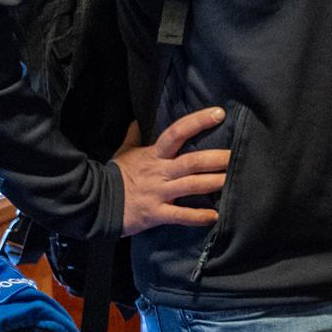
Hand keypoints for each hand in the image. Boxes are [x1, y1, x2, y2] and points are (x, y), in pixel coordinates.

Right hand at [113, 108, 230, 235]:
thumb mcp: (123, 152)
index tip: (218, 113)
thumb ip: (133, 136)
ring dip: (213, 183)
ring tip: (232, 180)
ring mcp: (159, 193)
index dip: (197, 122)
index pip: (177, 132)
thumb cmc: (114, 176)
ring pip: (191, 186)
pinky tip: (214, 217)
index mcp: (154, 155)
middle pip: (191, 161)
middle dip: (215, 159)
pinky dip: (197, 217)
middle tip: (235, 155)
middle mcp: (160, 172)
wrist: (96, 202)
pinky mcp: (156, 214)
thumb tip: (137, 120)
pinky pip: (180, 215)